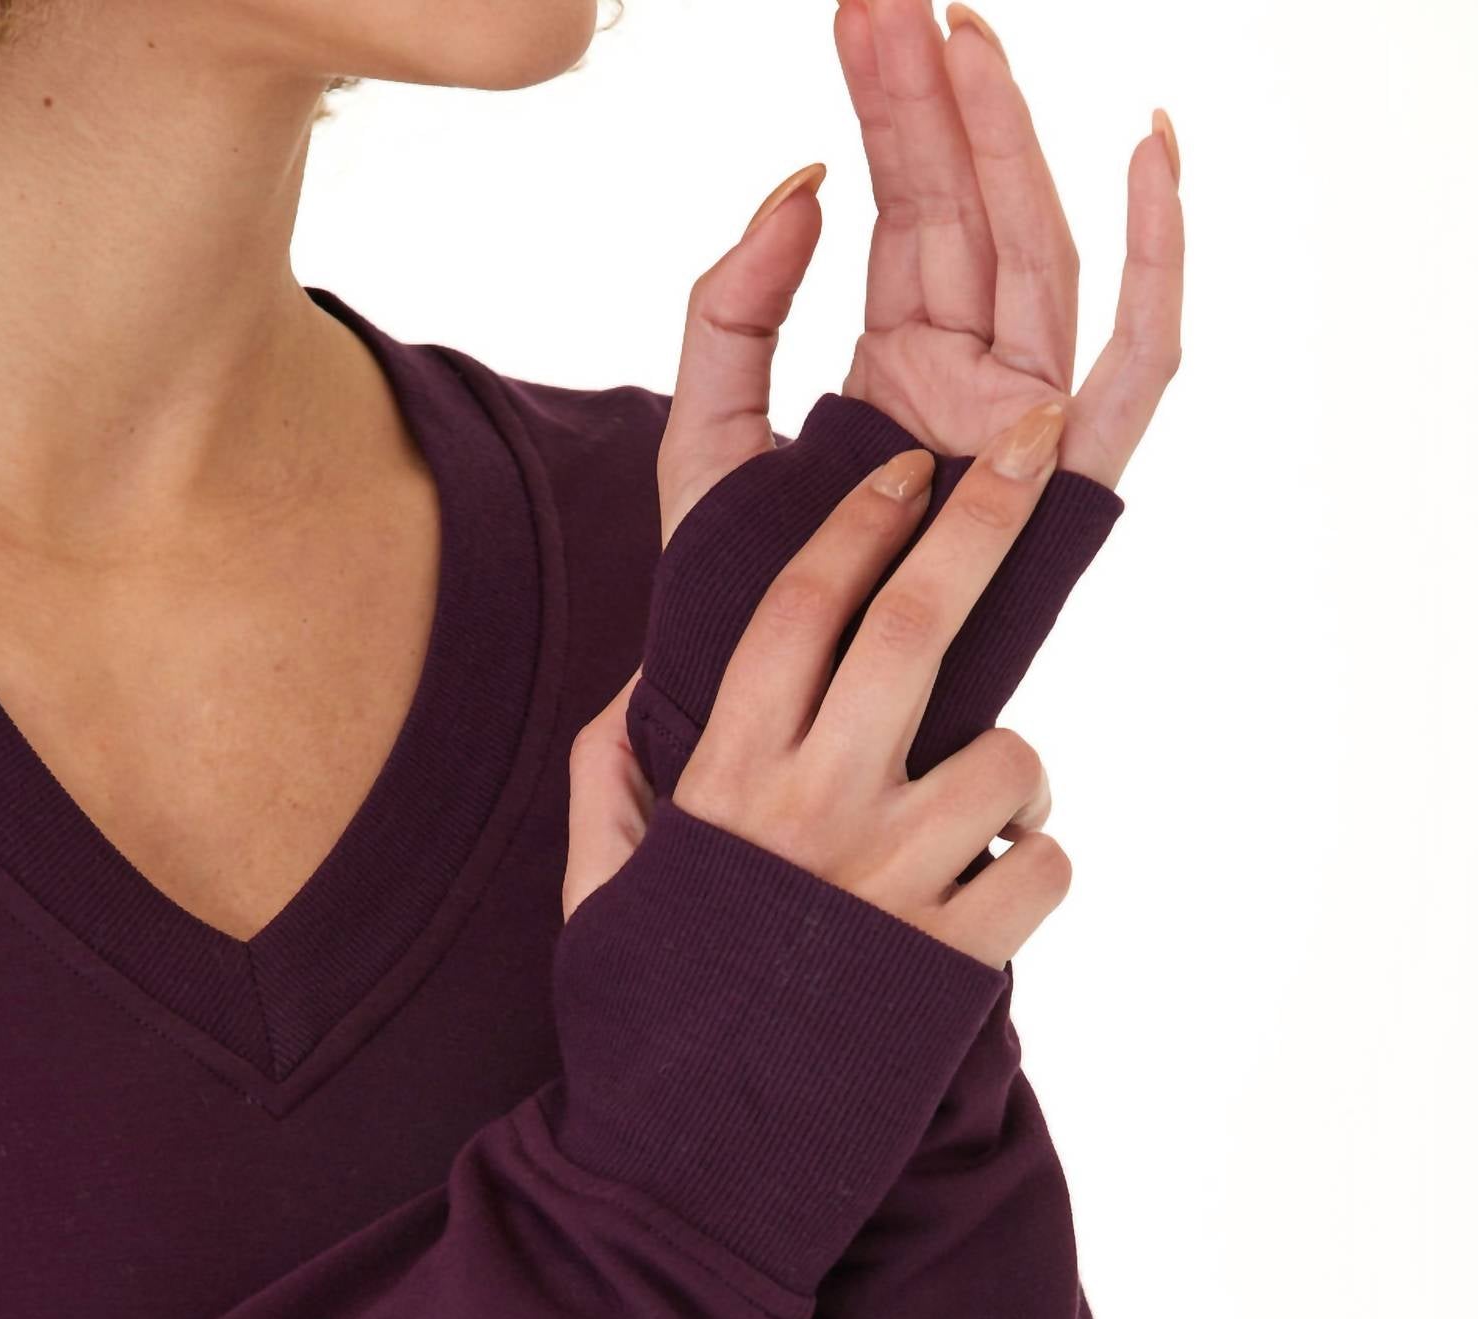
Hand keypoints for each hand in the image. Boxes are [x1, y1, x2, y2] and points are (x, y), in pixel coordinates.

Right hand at [573, 415, 1072, 974]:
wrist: (691, 1170)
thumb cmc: (648, 1022)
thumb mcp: (599, 893)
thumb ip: (612, 783)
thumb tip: (633, 696)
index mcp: (725, 781)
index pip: (796, 610)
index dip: (856, 525)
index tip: (902, 474)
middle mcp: (812, 812)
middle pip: (917, 628)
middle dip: (982, 516)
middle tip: (1031, 443)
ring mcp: (889, 883)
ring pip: (1012, 754)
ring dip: (1019, 767)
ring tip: (983, 816)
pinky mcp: (954, 961)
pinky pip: (1045, 869)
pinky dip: (1036, 869)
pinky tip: (990, 900)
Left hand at [656, 0, 1180, 542]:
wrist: (758, 709)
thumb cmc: (735, 592)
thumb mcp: (702, 431)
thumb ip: (729, 311)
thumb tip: (801, 184)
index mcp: (891, 366)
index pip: (906, 210)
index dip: (890, 109)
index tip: (865, 11)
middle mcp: (965, 381)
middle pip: (973, 212)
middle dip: (942, 101)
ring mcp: (1020, 423)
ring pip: (1039, 255)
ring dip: (1013, 143)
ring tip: (967, 38)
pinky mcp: (1065, 475)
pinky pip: (1134, 358)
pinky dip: (1156, 262)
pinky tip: (1149, 153)